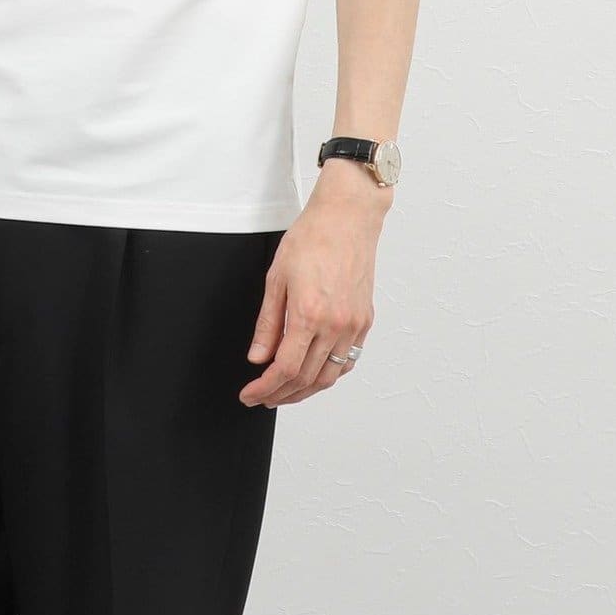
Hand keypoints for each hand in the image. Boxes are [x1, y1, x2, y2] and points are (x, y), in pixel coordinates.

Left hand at [239, 170, 388, 407]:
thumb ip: (267, 323)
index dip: (265, 387)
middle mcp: (335, 325)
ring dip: (305, 391)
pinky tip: (315, 374)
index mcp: (309, 314)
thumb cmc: (311, 238)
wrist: (347, 217)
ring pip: (330, 376)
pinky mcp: (364, 320)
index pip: (285, 369)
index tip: (250, 394)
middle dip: (281, 394)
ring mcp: (354, 325)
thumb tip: (258, 358)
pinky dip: (330, 374)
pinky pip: (348, 360)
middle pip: (307, 378)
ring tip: (284, 391)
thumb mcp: (276, 278)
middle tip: (262, 396)